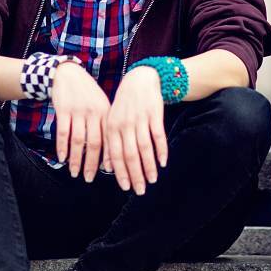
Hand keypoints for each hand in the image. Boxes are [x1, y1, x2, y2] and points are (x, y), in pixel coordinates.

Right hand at [50, 61, 110, 181]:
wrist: (69, 74)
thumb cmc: (88, 94)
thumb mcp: (102, 105)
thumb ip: (106, 126)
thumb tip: (110, 153)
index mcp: (106, 113)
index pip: (110, 138)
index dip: (110, 157)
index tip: (111, 173)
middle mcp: (94, 113)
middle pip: (94, 143)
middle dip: (92, 164)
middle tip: (90, 179)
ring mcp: (78, 111)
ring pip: (78, 141)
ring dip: (76, 159)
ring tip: (75, 173)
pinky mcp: (64, 110)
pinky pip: (63, 132)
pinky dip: (62, 147)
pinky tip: (62, 158)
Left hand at [105, 66, 166, 193]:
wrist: (140, 80)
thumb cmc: (125, 104)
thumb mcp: (112, 120)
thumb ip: (110, 143)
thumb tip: (108, 167)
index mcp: (112, 128)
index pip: (115, 155)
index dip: (121, 173)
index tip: (127, 187)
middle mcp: (125, 125)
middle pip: (130, 155)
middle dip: (135, 175)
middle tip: (140, 190)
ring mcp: (140, 120)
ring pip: (144, 148)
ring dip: (149, 166)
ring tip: (153, 179)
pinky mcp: (154, 115)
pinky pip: (157, 136)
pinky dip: (161, 150)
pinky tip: (163, 162)